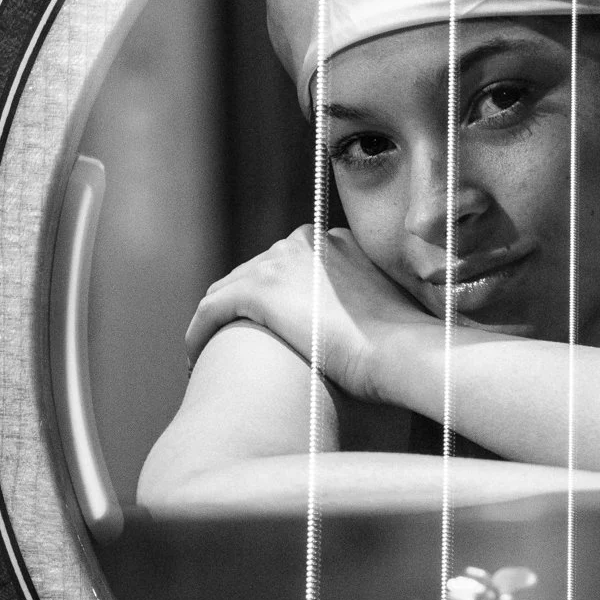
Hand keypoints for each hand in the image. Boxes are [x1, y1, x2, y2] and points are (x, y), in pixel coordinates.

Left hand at [185, 226, 439, 398]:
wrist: (400, 349)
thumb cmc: (404, 343)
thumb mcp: (389, 306)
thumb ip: (369, 301)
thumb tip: (367, 326)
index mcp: (336, 242)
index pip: (290, 261)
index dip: (278, 292)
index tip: (275, 321)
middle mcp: (305, 243)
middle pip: (256, 270)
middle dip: (245, 303)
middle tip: (240, 340)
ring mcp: (279, 264)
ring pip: (228, 288)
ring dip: (218, 318)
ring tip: (213, 350)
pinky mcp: (257, 292)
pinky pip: (210, 310)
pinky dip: (198, 332)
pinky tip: (194, 357)